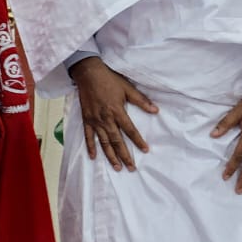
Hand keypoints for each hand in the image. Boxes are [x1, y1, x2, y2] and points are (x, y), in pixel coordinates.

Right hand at [70, 56, 157, 170]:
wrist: (88, 74)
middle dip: (125, 155)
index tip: (145, 150)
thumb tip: (155, 110)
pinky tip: (94, 157)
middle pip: (117, 141)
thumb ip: (141, 101)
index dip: (138, 141)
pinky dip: (91, 147)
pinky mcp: (86, 120)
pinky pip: (88, 136)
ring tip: (117, 167)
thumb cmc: (109, 79)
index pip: (130, 130)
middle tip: (131, 168)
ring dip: (110, 156)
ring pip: (104, 142)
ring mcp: (95, 121)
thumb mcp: (127, 88)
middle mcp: (106, 119)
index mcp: (117, 111)